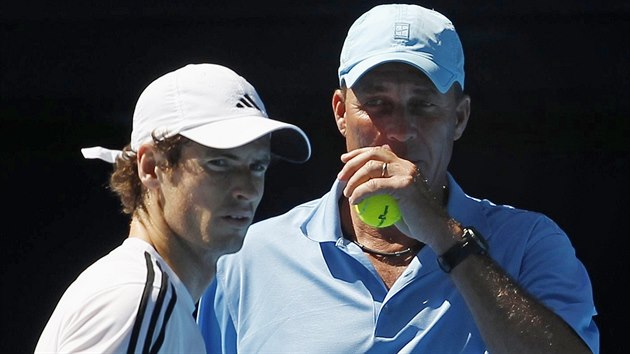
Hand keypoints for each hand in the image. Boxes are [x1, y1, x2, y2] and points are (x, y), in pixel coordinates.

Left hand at [338, 145, 454, 249]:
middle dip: (352, 163)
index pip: (378, 152)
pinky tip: (354, 201)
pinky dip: (360, 192)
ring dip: (354, 179)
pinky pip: (374, 186)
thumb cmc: (415, 219)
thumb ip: (383, 190)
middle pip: (373, 154)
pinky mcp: (404, 186)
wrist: (435, 229)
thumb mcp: (397, 200)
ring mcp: (406, 174)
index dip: (358, 153)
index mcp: (404, 166)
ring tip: (347, 193)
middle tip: (341, 177)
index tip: (344, 160)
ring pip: (372, 167)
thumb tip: (361, 186)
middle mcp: (406, 166)